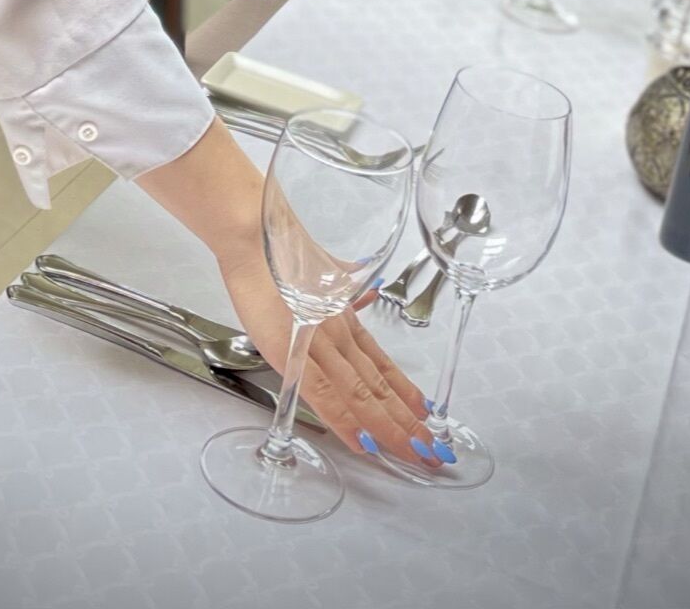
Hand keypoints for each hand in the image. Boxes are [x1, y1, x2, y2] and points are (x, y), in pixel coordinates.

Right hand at [216, 244, 442, 467]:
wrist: (252, 235)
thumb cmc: (278, 251)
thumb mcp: (322, 270)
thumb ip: (345, 286)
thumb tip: (366, 288)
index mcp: (345, 319)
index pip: (384, 365)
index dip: (408, 393)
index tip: (428, 417)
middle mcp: (340, 333)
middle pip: (380, 387)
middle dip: (409, 422)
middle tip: (436, 451)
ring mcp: (320, 342)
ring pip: (362, 395)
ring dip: (390, 428)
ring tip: (415, 453)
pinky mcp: (293, 351)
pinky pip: (325, 394)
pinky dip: (346, 422)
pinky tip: (364, 443)